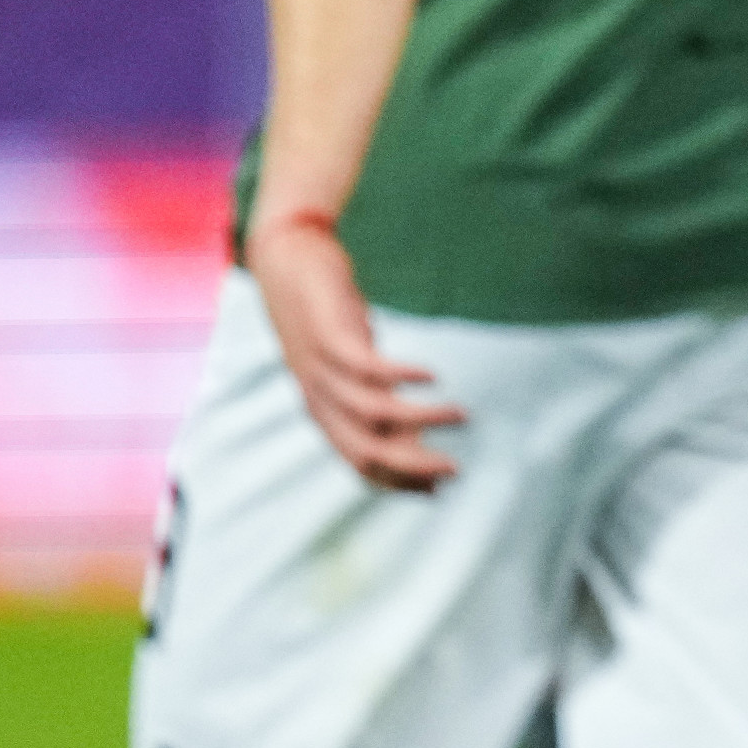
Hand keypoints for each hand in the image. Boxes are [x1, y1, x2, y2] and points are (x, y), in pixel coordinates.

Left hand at [245, 208, 464, 493]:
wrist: (284, 259)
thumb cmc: (325, 316)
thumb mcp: (351, 363)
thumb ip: (375, 393)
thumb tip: (412, 427)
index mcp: (323, 412)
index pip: (359, 465)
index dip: (398, 482)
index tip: (440, 487)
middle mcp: (319, 399)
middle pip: (365, 451)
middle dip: (412, 466)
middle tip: (455, 469)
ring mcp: (321, 368)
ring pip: (371, 412)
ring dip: (421, 419)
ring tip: (462, 415)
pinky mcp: (329, 335)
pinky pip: (365, 366)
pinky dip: (401, 375)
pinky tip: (433, 375)